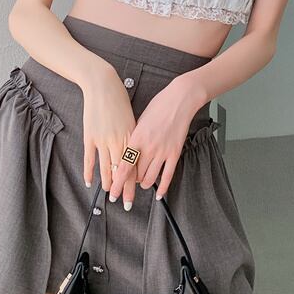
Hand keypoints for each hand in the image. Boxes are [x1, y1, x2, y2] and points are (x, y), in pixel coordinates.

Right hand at [81, 72, 138, 206]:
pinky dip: (89, 172)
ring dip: (108, 183)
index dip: (135, 182)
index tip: (136, 195)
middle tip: (125, 203)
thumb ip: (133, 136)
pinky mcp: (90, 136)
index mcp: (132, 136)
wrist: (103, 86)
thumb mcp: (131, 118)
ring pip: (106, 168)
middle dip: (124, 189)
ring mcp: (103, 140)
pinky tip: (89, 182)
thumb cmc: (119, 100)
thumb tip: (134, 153)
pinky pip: (90, 159)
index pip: (135, 165)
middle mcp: (119, 140)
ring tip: (109, 193)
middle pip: (122, 171)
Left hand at [108, 73, 205, 209]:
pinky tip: (158, 194)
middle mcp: (148, 147)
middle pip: (136, 175)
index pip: (123, 167)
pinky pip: (168, 176)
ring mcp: (163, 151)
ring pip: (150, 179)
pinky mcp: (175, 153)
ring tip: (141, 184)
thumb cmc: (158, 106)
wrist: (179, 100)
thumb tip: (127, 153)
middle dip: (130, 184)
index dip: (117, 183)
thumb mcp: (139, 121)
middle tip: (126, 188)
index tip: (113, 193)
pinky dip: (162, 188)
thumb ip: (133, 139)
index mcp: (136, 139)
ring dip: (144, 184)